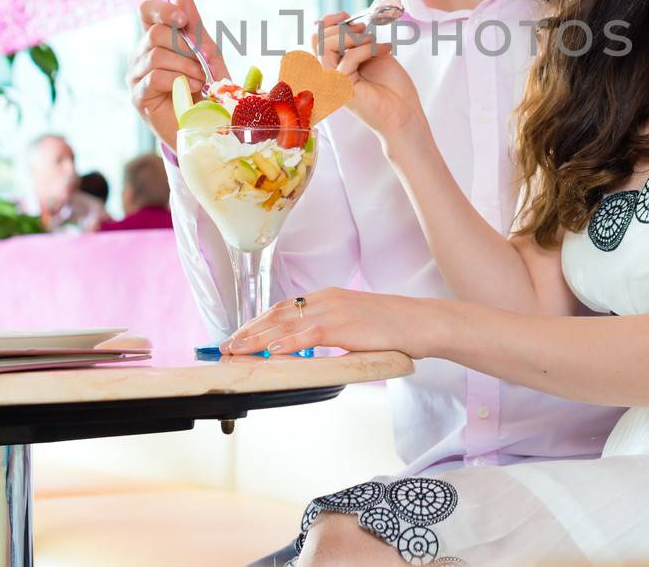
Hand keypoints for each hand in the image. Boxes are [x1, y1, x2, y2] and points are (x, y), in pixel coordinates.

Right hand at [128, 0, 229, 147]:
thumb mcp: (206, 54)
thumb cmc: (205, 88)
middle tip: (202, 62)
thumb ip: (195, 27)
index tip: (183, 19)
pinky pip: (156, 77)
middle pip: (155, 32)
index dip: (162, 9)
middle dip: (186, 46)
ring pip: (157, 55)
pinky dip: (180, 81)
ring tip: (202, 80)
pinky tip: (192, 90)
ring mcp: (136, 76)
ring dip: (187, 66)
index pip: (146, 11)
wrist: (205, 126)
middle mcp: (140, 54)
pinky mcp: (139, 97)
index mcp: (155, 40)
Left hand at [221, 287, 432, 357]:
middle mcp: (326, 299)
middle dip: (249, 330)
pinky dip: (286, 342)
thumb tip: (315, 350)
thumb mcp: (357, 326)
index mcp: (328, 297)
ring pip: (286, 323)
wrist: (420, 323)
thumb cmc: (394, 328)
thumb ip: (334, 333)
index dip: (259, 321)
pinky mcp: (343, 326)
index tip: (241, 334)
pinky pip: (308, 335)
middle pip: (278, 313)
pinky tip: (270, 351)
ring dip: (257, 338)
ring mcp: (334, 311)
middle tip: (227, 345)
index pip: (284, 307)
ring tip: (237, 350)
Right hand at [311, 13, 422, 145]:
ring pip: (325, 46)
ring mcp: (332, 81)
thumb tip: (345, 22)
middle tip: (364, 30)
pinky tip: (384, 50)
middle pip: (317, 39)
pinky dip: (368, 49)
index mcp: (334, 65)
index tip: (348, 17)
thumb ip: (355, 41)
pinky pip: (348, 57)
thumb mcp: (371, 53)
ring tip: (373, 41)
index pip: (316, 38)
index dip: (330, 22)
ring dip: (353, 37)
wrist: (404, 111)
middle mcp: (329, 73)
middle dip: (341, 27)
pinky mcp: (341, 87)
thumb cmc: (391, 86)